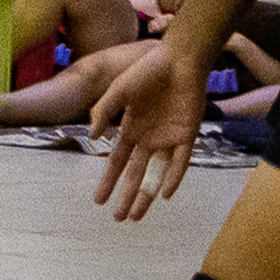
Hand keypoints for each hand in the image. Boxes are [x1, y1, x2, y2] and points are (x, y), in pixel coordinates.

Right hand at [91, 47, 207, 220]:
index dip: (108, 181)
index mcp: (131, 129)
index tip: (98, 200)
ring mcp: (168, 139)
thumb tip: (91, 136)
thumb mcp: (119, 90)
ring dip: (148, 195)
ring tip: (138, 215)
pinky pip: (180, 162)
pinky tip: (164, 194)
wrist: (180, 60)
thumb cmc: (148, 70)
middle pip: (136, 174)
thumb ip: (104, 111)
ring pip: (157, 174)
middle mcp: (148, 138)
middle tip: (119, 218)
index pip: (117, 162)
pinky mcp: (187, 136)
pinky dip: (172, 178)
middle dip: (127, 197)